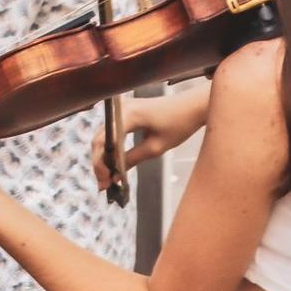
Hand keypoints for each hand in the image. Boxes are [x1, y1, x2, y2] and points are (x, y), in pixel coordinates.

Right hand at [91, 89, 209, 190]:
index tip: (105, 182)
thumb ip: (133, 159)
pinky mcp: (124, 110)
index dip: (101, 163)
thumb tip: (115, 175)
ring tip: (107, 177)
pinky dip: (110, 147)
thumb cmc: (179, 124)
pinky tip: (112, 163)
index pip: (104, 141)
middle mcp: (120, 109)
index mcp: (129, 115)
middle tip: (103, 184)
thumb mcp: (157, 147)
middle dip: (99, 163)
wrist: (191, 105)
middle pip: (99, 138)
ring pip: (102, 135)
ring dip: (103, 156)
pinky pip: (111, 130)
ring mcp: (120, 107)